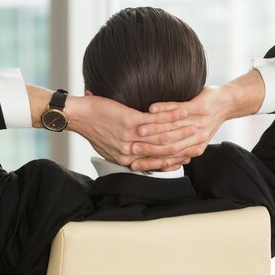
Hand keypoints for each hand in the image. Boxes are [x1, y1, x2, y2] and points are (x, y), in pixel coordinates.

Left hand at [66, 95, 192, 168]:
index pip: (153, 163)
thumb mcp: (107, 146)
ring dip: (180, 130)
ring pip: (161, 137)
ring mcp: (130, 138)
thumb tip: (135, 152)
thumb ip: (123, 151)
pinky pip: (155, 121)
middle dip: (181, 146)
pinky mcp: (129, 122)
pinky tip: (182, 111)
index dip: (171, 160)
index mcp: (124, 159)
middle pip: (161, 152)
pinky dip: (170, 116)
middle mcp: (129, 152)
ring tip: (194, 124)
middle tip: (197, 139)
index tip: (185, 156)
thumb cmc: (92, 127)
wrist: (77, 115)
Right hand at [130, 86, 229, 169]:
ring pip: (171, 129)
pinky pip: (178, 109)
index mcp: (193, 149)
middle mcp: (196, 139)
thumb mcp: (192, 139)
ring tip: (137, 129)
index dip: (149, 162)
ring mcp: (198, 123)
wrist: (226, 103)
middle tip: (130, 148)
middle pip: (168, 147)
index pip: (168, 159)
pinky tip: (151, 108)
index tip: (131, 164)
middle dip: (147, 148)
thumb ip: (176, 148)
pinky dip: (164, 109)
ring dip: (153, 129)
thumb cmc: (204, 120)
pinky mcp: (199, 108)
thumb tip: (155, 159)